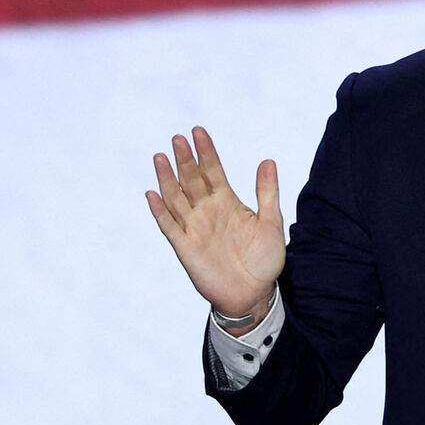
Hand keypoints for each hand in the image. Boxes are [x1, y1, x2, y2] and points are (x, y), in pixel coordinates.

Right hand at [146, 127, 284, 325]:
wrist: (255, 293)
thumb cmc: (264, 258)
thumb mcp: (271, 222)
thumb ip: (267, 192)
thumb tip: (267, 160)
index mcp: (227, 202)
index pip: (212, 171)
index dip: (206, 152)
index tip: (198, 130)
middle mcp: (207, 211)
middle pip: (192, 180)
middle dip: (185, 159)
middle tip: (178, 138)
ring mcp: (195, 228)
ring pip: (176, 198)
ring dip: (168, 178)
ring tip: (160, 157)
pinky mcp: (185, 247)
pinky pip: (169, 226)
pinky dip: (160, 211)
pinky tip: (152, 194)